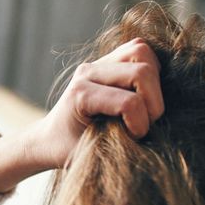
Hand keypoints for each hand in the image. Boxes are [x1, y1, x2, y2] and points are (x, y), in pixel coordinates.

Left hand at [0, 38, 164, 192]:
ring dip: (154, 82)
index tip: (134, 138)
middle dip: (153, 103)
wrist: (50, 138)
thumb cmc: (68, 149)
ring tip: (147, 107)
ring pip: (142, 52)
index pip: (129, 102)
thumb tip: (150, 141)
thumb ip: (117, 146)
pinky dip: (151, 69)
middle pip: (141, 72)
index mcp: (80, 94)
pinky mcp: (108, 59)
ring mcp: (97, 62)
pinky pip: (139, 49)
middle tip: (145, 124)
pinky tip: (145, 93)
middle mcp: (88, 72)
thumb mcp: (89, 155)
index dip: (141, 124)